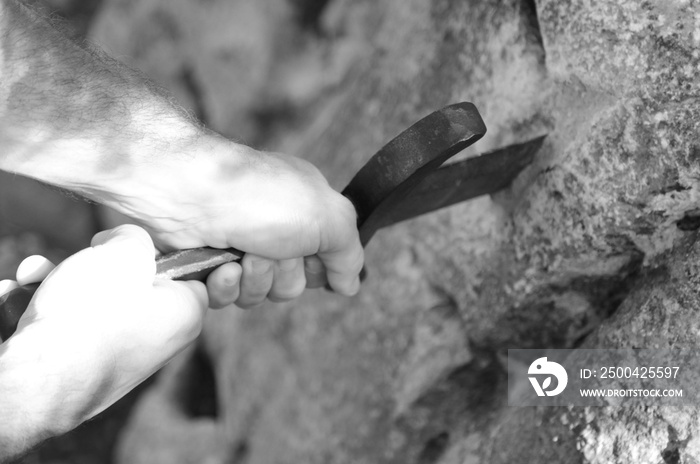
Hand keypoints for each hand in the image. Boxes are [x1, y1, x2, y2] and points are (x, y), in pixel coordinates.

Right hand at [0, 225, 207, 433]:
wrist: (39, 380)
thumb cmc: (92, 314)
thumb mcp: (125, 253)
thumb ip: (133, 237)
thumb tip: (124, 241)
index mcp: (185, 315)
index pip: (190, 272)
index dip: (164, 251)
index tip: (138, 246)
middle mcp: (159, 339)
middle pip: (133, 282)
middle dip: (95, 263)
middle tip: (83, 257)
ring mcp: (120, 355)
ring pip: (92, 300)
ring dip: (60, 280)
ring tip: (38, 274)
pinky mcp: (83, 366)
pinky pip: (69, 324)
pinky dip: (45, 308)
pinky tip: (20, 296)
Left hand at [109, 137, 363, 308]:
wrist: (190, 194)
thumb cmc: (260, 196)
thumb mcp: (329, 218)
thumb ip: (349, 253)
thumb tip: (351, 284)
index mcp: (304, 211)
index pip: (324, 260)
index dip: (317, 266)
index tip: (309, 254)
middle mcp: (273, 228)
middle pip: (292, 283)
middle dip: (283, 272)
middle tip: (271, 247)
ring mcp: (238, 247)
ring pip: (260, 294)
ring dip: (254, 278)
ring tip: (242, 252)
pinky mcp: (207, 264)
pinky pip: (226, 297)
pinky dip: (225, 284)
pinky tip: (220, 264)